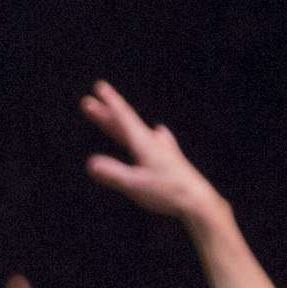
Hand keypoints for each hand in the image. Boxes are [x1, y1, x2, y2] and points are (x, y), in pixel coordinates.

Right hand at [81, 80, 223, 224]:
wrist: (198, 200)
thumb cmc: (168, 192)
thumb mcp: (136, 185)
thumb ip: (113, 173)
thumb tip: (90, 163)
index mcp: (144, 143)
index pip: (123, 118)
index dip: (110, 102)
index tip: (100, 86)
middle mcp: (153, 141)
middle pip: (125, 123)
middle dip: (105, 114)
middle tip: (88, 103)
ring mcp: (162, 148)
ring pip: (136, 131)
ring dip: (120, 125)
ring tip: (110, 117)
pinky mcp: (169, 157)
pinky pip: (152, 139)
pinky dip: (144, 134)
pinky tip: (157, 131)